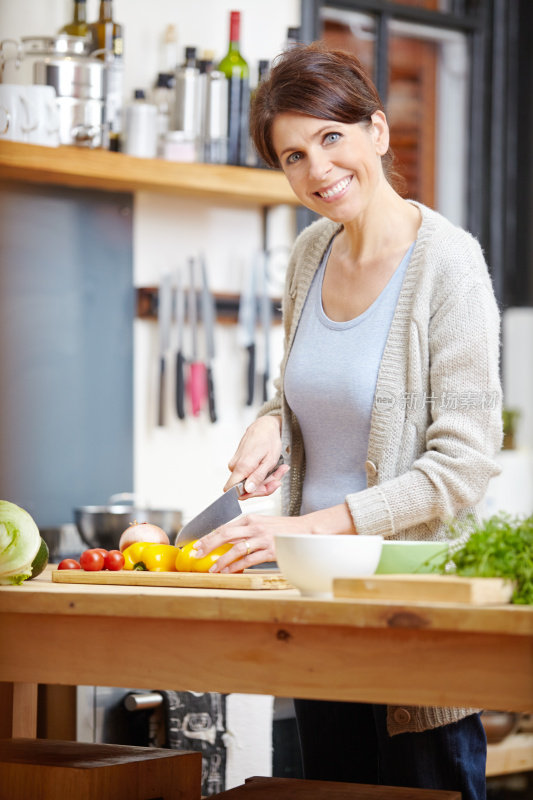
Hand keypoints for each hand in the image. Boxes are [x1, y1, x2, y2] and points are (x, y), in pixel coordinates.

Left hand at [192, 504, 356, 572]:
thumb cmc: (282, 530)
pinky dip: (236, 567)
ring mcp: (262, 539)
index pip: (224, 527)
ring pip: (235, 549)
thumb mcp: (262, 524)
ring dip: (221, 560)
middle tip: (196, 553)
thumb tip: (226, 541)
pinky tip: (228, 572)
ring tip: (212, 569)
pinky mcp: (269, 551)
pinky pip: (248, 560)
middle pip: (225, 534)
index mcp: (250, 518)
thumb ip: (245, 530)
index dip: (208, 536)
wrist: (305, 532)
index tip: (196, 544)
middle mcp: (254, 526)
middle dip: (208, 544)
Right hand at [224, 415, 286, 497]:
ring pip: (249, 481)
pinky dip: (262, 474)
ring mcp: (236, 464)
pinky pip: (249, 474)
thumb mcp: (269, 461)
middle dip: (264, 485)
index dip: (251, 494)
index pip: (234, 491)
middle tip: (278, 477)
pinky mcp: (239, 462)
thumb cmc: (268, 440)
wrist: (265, 425)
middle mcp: (235, 466)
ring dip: (266, 479)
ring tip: (279, 469)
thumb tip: (248, 489)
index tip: (266, 488)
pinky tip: (271, 468)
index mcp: (242, 466)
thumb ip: (258, 477)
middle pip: (246, 488)